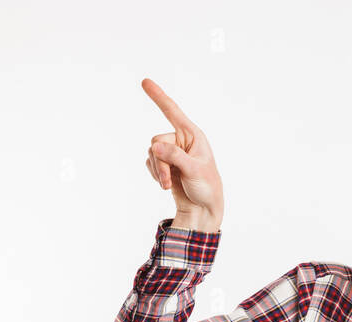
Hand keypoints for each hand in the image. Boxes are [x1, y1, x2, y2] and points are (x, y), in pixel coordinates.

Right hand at [142, 78, 223, 231]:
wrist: (202, 210)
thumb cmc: (207, 188)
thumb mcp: (194, 171)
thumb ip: (175, 157)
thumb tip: (154, 147)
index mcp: (193, 136)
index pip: (173, 112)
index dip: (159, 97)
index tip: (145, 82)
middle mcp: (181, 141)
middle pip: (156, 141)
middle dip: (159, 161)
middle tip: (168, 180)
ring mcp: (172, 153)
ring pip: (152, 153)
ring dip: (157, 171)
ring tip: (168, 185)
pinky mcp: (164, 164)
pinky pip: (150, 163)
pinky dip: (155, 174)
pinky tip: (166, 184)